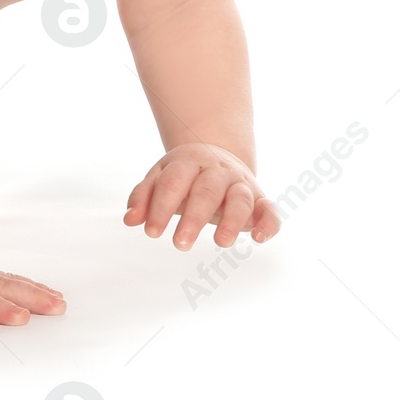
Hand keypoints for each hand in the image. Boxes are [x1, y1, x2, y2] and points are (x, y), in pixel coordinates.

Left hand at [124, 142, 280, 248]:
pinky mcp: (261, 199)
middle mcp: (217, 171)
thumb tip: (129, 219)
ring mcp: (241, 183)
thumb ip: (144, 197)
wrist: (219, 156)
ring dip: (231, 220)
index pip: (174, 182)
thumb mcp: (161, 178)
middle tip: (180, 243)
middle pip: (206, 191)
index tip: (151, 232)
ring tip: (221, 243)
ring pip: (239, 199)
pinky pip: (269, 210)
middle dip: (193, 218)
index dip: (162, 207)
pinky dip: (268, 223)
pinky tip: (257, 238)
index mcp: (189, 162)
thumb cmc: (184, 175)